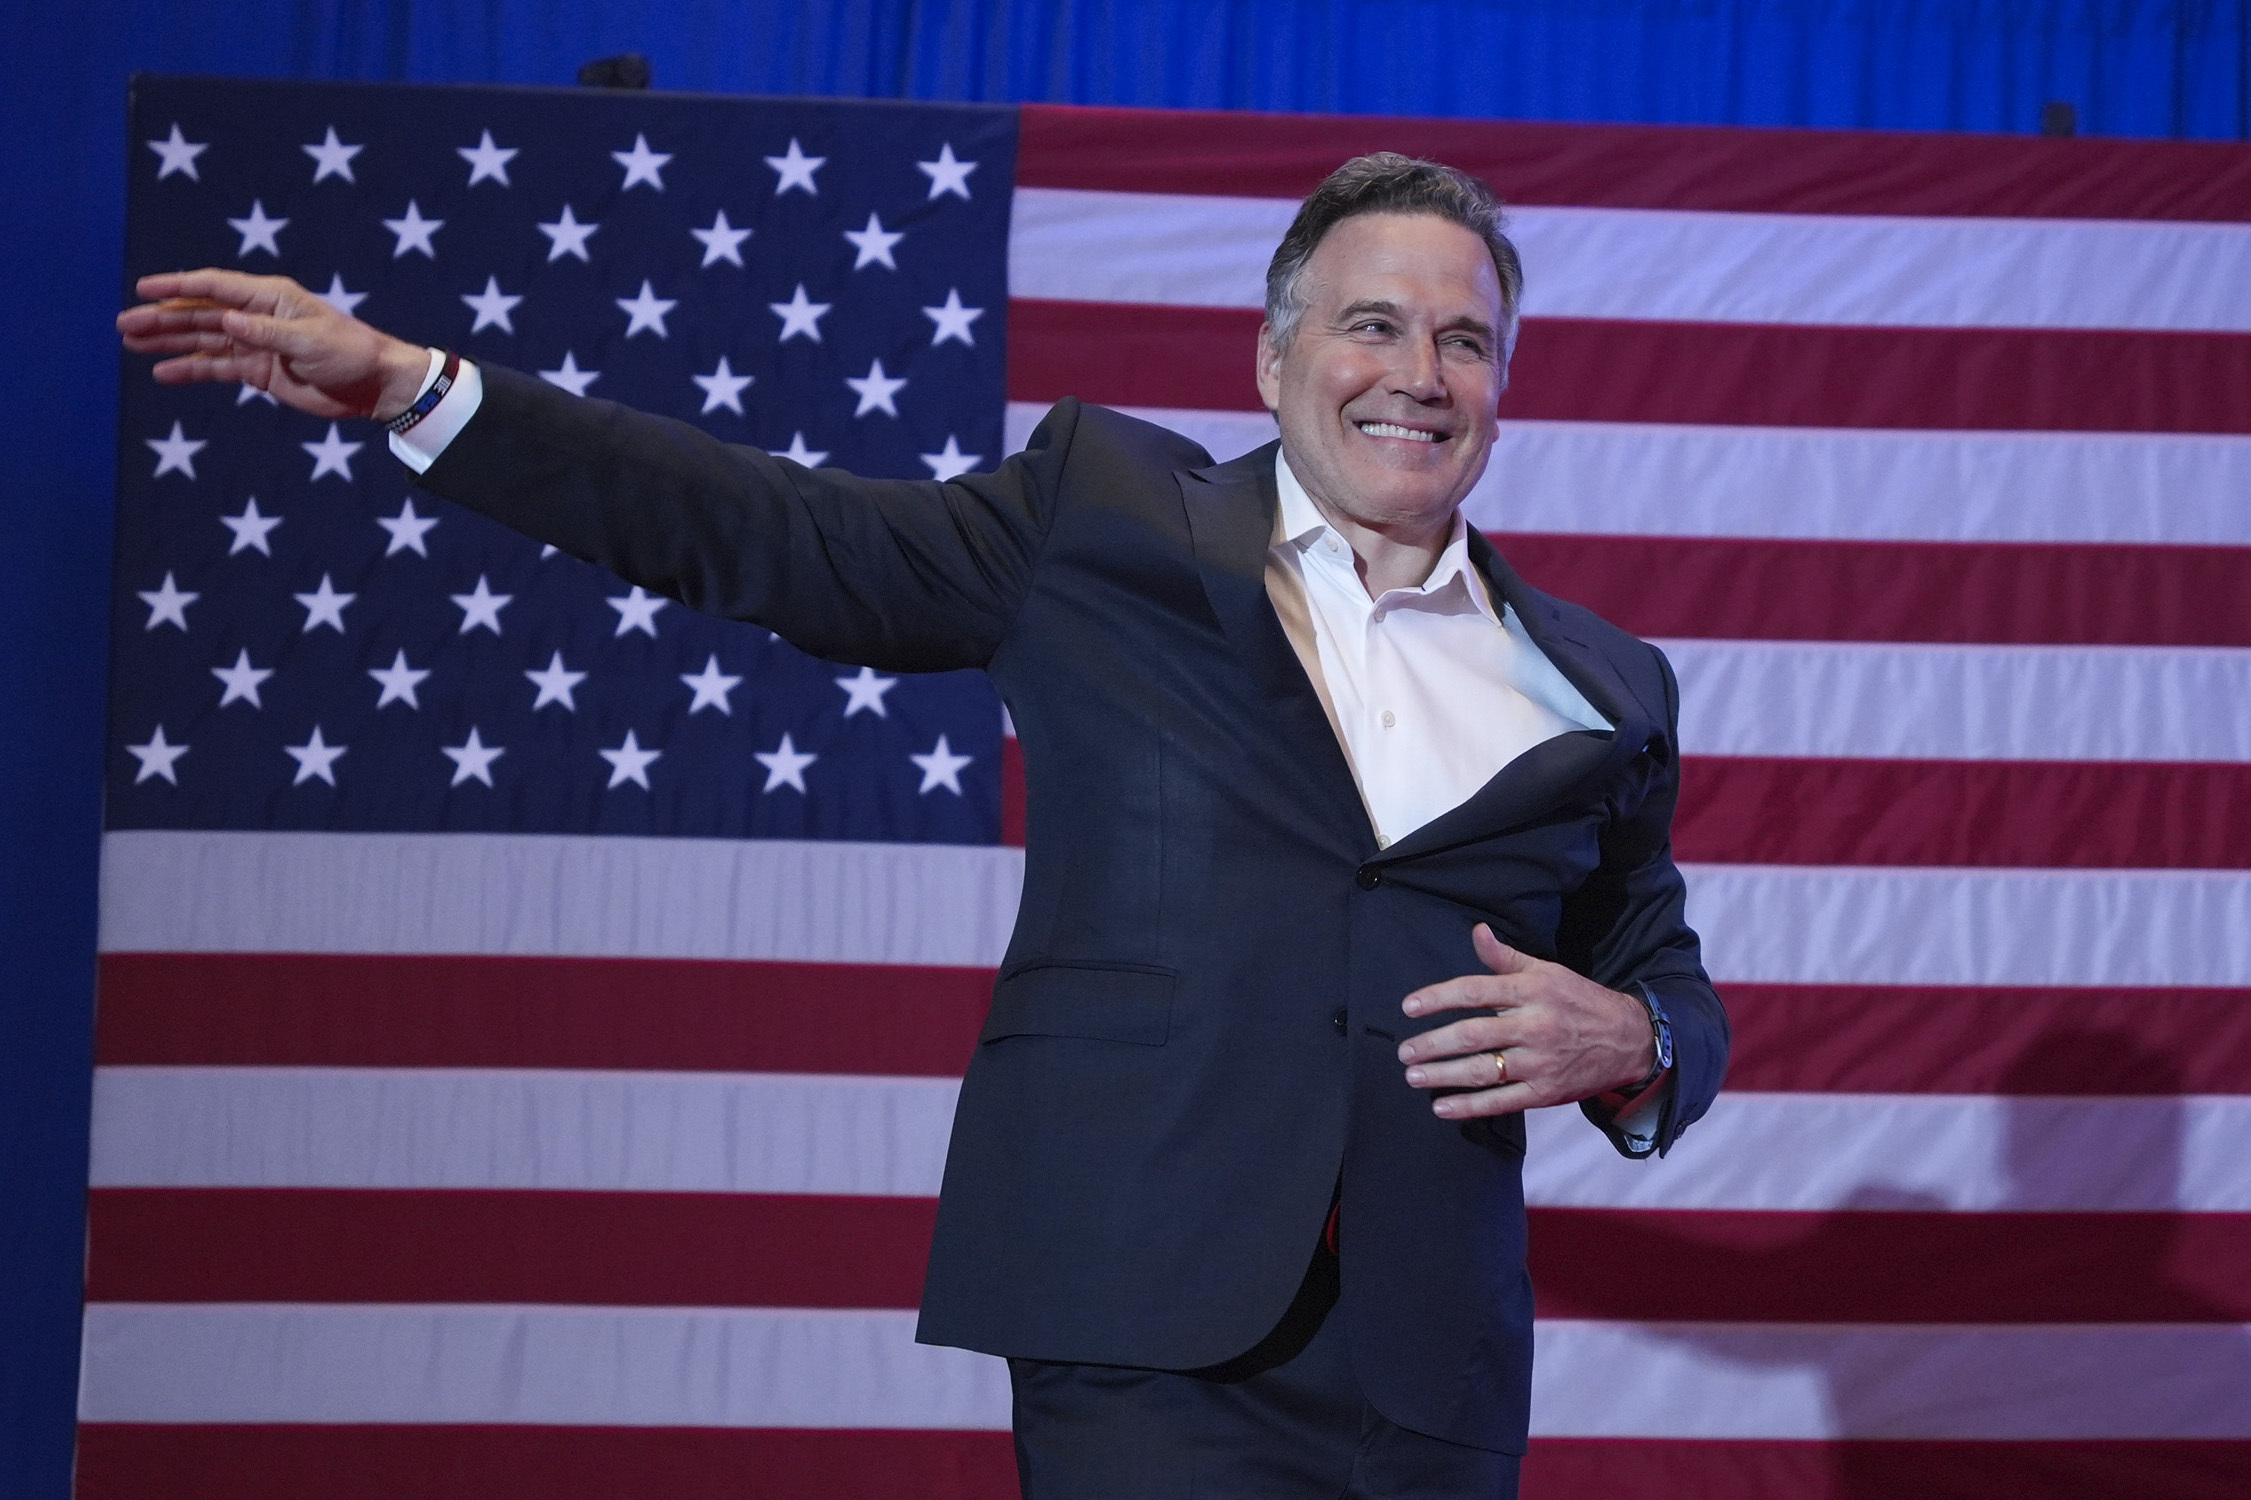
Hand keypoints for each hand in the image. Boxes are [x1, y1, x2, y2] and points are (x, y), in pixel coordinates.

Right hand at [117, 269, 430, 420]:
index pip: (214, 288)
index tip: (144, 289)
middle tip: (125, 324)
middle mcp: (256, 316)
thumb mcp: (311, 342)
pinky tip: (164, 373)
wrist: (374, 386)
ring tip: (132, 344)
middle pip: (199, 314)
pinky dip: (191, 369)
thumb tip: (226, 321)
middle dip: (162, 318)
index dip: (178, 287)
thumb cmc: (350, 354)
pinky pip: (216, 367)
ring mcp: (255, 343)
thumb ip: (267, 333)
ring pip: (203, 339)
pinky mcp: (259, 369)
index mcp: (269, 298)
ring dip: (168, 341)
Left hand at [1396, 923, 1654, 1118]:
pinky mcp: (1545, 1093)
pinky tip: (1442, 1106)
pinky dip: (1469, 1107)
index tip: (1409, 1007)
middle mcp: (1534, 1026)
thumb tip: (1477, 931)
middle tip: (1404, 1051)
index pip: (1475, 991)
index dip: (1437, 998)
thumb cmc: (1578, 1001)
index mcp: (1532, 991)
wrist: (1629, 1039)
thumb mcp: (1546, 971)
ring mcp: (1540, 1062)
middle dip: (1432, 1044)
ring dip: (1443, 1075)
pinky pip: (1501, 1101)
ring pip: (1483, 1070)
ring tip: (1413, 1076)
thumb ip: (1505, 957)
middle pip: (1472, 1035)